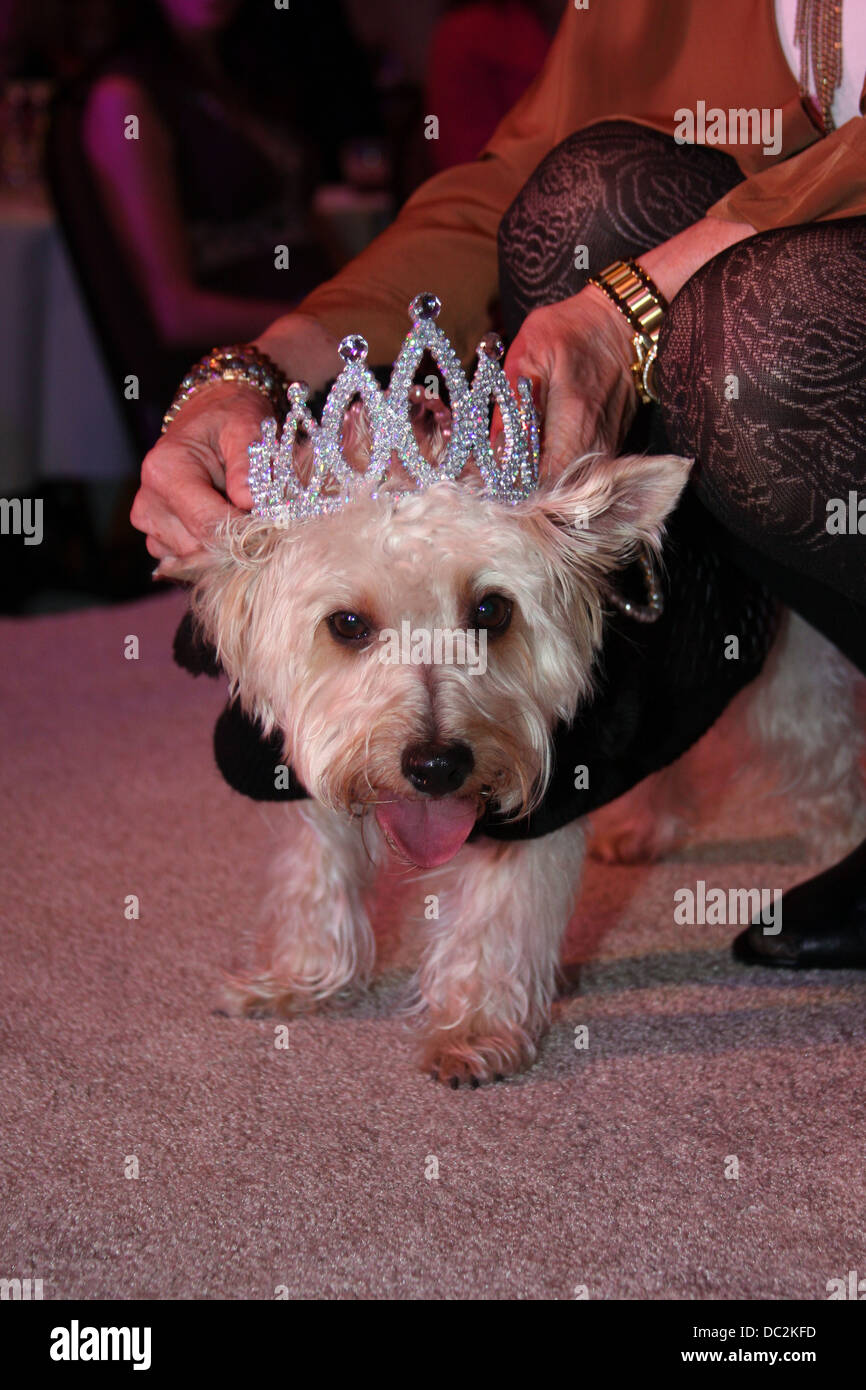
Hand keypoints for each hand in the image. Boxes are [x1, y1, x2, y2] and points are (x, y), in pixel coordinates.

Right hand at [130, 315, 340, 570]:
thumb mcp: (246, 427)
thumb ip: (248, 464)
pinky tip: (225, 523)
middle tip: (266, 520)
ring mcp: (149, 523)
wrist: (210, 416)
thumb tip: (249, 502)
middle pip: (202, 547)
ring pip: (197, 559)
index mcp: (165, 471)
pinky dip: (212, 550)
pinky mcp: (157, 538)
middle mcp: (148, 501)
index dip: (247, 534)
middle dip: (238, 541)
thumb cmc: (230, 418)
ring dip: (226, 547)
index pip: (208, 525)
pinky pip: (189, 561)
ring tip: (242, 513)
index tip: (278, 529)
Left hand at [502, 217, 754, 482]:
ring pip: (574, 483)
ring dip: (543, 485)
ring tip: (512, 477)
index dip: (517, 489)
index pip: (545, 477)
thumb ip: (509, 406)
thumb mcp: (526, 355)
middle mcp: (597, 437)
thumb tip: (490, 453)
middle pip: (560, 487)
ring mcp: (609, 442)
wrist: (618, 322)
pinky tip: (538, 464)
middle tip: (496, 486)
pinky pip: (584, 470)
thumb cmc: (568, 330)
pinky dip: (560, 472)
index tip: (492, 487)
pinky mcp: (614, 442)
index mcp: (574, 415)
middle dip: (527, 492)